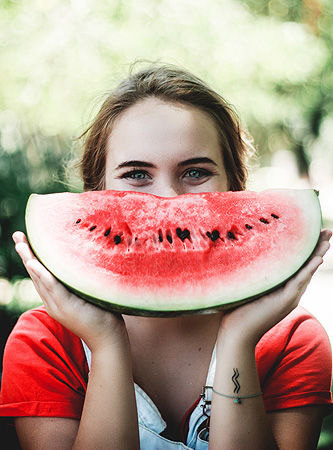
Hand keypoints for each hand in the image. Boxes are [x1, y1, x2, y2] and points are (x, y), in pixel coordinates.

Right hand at [13, 231, 126, 351]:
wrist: (108, 338)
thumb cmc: (102, 314)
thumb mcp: (88, 294)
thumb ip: (81, 280)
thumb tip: (87, 258)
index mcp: (56, 298)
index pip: (41, 274)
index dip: (32, 257)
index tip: (26, 240)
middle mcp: (53, 302)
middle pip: (36, 274)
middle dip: (26, 254)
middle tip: (17, 235)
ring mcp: (58, 305)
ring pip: (40, 279)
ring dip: (30, 260)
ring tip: (21, 244)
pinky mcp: (67, 308)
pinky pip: (52, 288)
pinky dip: (42, 275)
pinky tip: (34, 264)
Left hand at [218, 229, 331, 346]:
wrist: (236, 334)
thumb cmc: (236, 311)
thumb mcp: (248, 287)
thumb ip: (252, 274)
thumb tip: (242, 251)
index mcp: (282, 288)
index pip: (298, 265)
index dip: (306, 250)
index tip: (313, 233)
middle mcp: (290, 292)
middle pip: (307, 266)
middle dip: (317, 248)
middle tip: (327, 231)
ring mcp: (289, 297)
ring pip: (307, 272)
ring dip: (317, 254)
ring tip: (327, 239)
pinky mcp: (285, 301)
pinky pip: (299, 282)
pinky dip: (308, 269)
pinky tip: (318, 258)